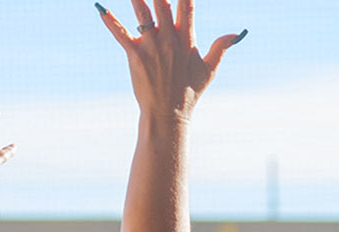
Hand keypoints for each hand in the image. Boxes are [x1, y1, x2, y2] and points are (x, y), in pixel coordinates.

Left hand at [97, 0, 244, 119]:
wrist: (168, 114)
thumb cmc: (189, 92)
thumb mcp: (209, 70)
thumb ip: (220, 48)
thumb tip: (236, 34)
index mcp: (186, 40)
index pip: (186, 7)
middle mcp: (169, 40)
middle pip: (163, 4)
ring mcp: (152, 47)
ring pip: (142, 14)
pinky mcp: (135, 56)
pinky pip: (121, 34)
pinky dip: (110, 21)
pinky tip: (101, 9)